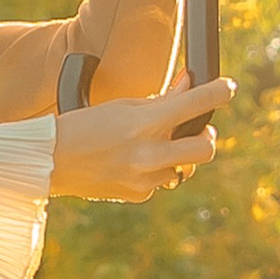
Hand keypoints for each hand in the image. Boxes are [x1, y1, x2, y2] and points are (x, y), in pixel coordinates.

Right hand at [52, 76, 229, 204]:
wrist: (50, 160)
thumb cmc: (85, 125)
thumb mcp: (124, 105)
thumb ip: (161, 99)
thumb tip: (190, 85)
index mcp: (146, 123)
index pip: (197, 103)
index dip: (220, 92)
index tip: (229, 88)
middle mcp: (150, 153)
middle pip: (207, 148)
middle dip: (207, 137)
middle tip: (198, 130)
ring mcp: (146, 178)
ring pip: (183, 167)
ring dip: (175, 155)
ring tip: (151, 146)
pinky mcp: (139, 194)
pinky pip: (160, 182)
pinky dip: (153, 172)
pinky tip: (130, 163)